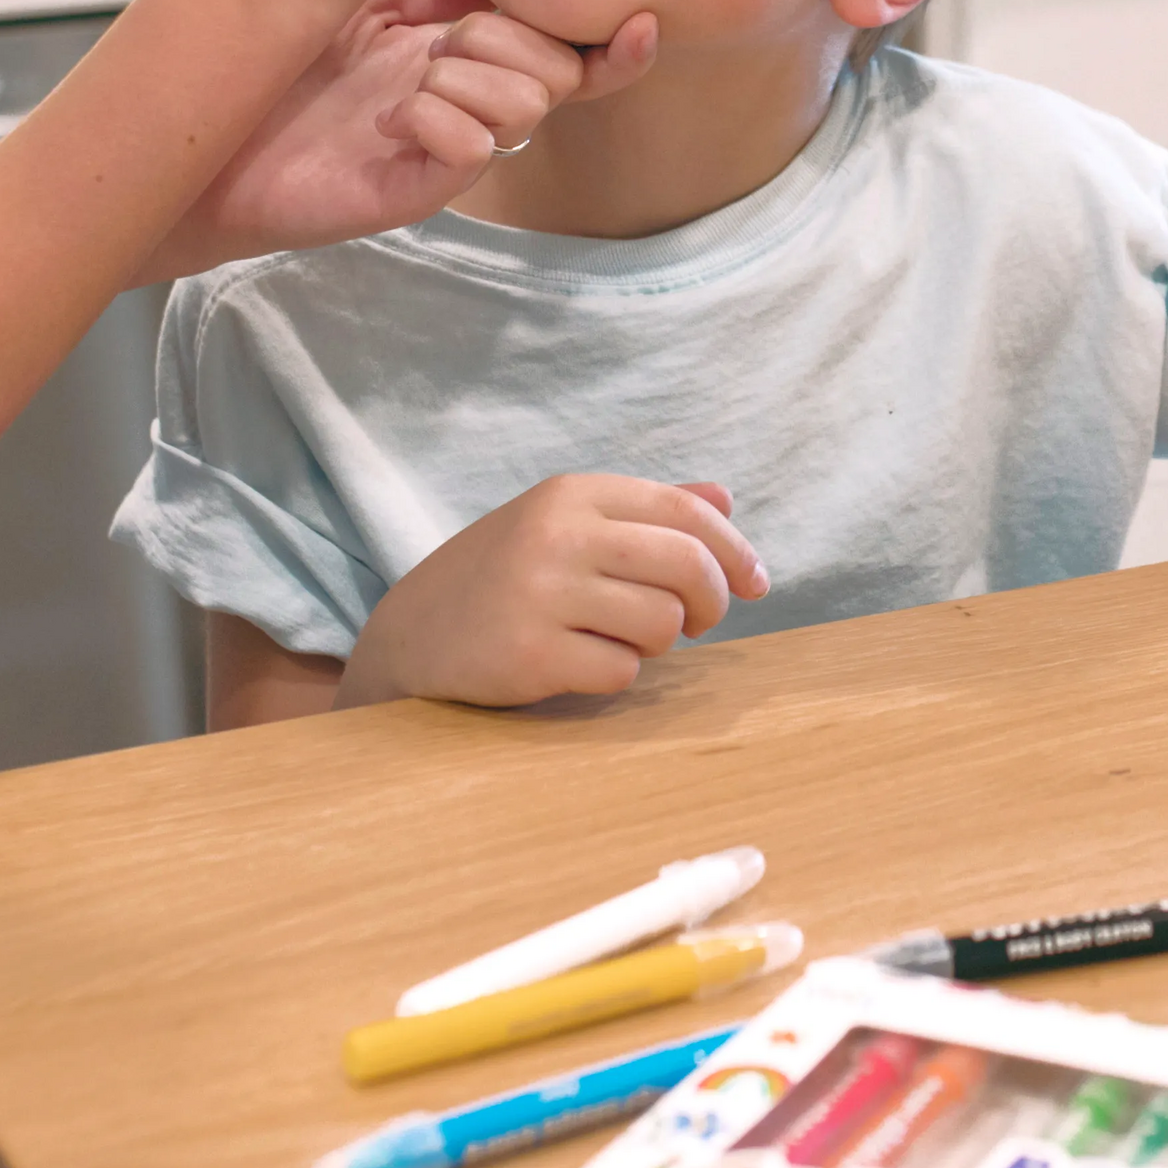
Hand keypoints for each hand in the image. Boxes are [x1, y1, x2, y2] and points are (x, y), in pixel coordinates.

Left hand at [153, 0, 655, 269]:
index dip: (614, 44)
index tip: (639, 14)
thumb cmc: (286, 64)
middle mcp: (474, 112)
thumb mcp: (375, 1)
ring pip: (527, 106)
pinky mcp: (420, 192)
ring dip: (472, 76)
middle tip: (440, 42)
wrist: (209, 131)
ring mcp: (451, 154)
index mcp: (473, 66)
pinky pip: (475, 148)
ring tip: (409, 79)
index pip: (574, 58)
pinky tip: (389, 117)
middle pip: (561, 74)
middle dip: (511, 39)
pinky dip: (439, 118)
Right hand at [339, 475, 767, 708]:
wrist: (412, 635)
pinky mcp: (531, 654)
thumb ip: (644, 511)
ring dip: (657, 641)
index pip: (683, 510)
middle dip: (710, 601)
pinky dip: (616, 674)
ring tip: (619, 637)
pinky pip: (622, 670)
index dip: (733, 548)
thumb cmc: (504, 576)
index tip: (754, 582)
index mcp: (572, 493)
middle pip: (686, 565)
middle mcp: (558, 534)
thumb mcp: (564, 524)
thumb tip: (725, 499)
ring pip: (662, 622)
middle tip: (697, 621)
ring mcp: (542, 594)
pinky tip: (581, 663)